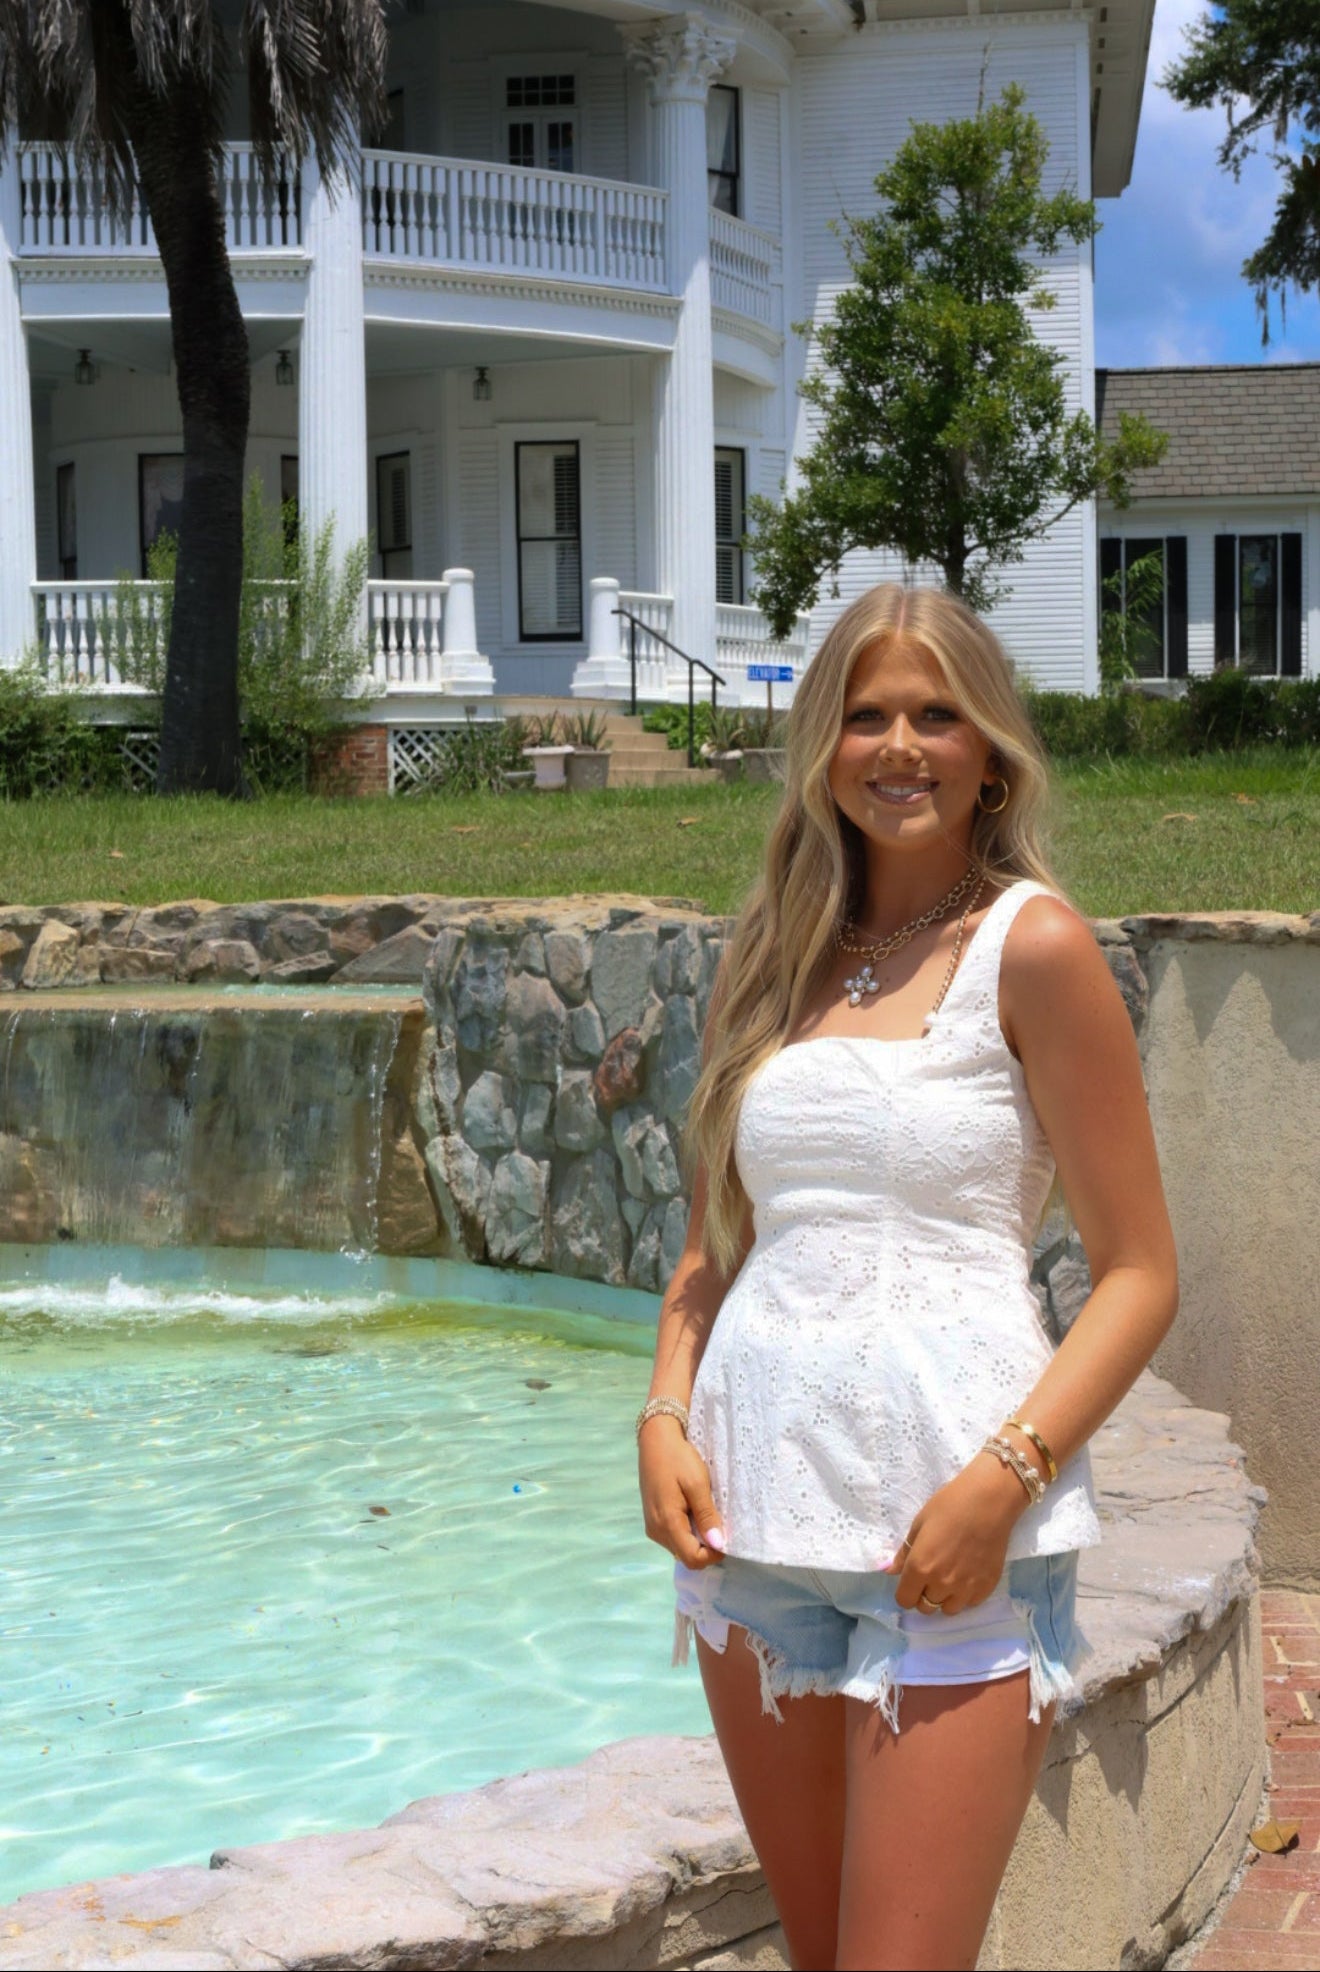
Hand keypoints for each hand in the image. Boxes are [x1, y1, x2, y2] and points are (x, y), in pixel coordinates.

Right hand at [638, 1416, 725, 1569]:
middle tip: (718, 1520)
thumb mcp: (697, 1484)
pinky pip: (674, 1537)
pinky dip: (688, 1531)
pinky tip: (694, 1510)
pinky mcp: (653, 1520)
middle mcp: (656, 1531)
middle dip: (706, 1547)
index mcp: (667, 1523)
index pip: (692, 1559)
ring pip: (680, 1548)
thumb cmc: (678, 1458)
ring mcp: (652, 1526)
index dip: (713, 1554)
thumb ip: (707, 1515)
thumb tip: (718, 1544)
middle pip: (686, 1556)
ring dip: (697, 1539)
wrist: (655, 1440)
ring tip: (706, 1512)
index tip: (726, 1536)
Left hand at [883, 1455, 1027, 1615]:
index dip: (906, 1591)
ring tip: (951, 1576)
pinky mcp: (986, 1588)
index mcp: (920, 1568)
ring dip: (945, 1597)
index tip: (911, 1580)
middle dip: (924, 1594)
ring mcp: (966, 1588)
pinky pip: (969, 1603)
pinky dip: (965, 1595)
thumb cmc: (949, 1506)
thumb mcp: (919, 1524)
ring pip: (948, 1609)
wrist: (989, 1502)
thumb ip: (905, 1553)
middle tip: (932, 1575)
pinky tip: (968, 1574)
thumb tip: (890, 1571)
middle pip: (926, 1607)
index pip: (905, 1600)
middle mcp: (941, 1584)